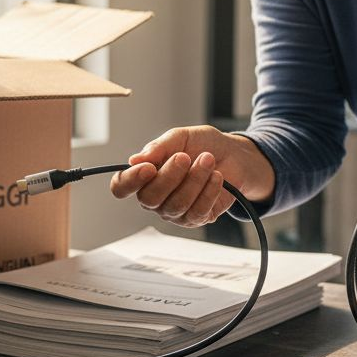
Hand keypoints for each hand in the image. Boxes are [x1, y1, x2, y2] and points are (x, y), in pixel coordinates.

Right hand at [109, 126, 274, 227]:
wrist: (235, 155)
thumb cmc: (203, 145)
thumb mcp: (181, 137)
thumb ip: (159, 147)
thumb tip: (135, 160)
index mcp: (144, 175)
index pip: (121, 187)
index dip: (130, 180)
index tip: (149, 167)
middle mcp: (155, 197)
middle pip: (149, 198)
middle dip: (169, 176)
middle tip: (185, 157)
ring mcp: (174, 211)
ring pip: (176, 205)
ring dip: (194, 180)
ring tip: (208, 160)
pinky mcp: (196, 218)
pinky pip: (197, 211)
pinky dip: (209, 191)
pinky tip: (217, 176)